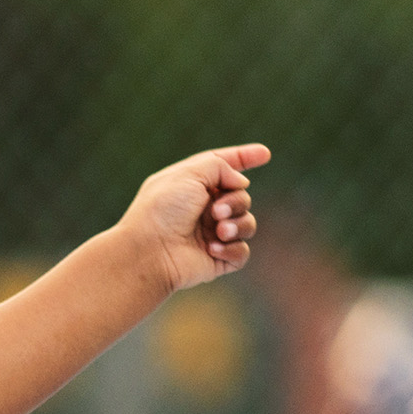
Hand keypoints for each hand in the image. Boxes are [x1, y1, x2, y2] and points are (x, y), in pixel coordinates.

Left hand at [119, 145, 267, 291]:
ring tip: (218, 231)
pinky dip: (231, 249)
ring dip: (237, 224)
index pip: (222, 168)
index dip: (244, 158)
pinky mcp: (217, 259)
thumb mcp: (189, 174)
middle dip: (236, 201)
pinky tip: (211, 249)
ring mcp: (210, 235)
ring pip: (247, 223)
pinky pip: (242, 252)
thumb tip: (241, 182)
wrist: (148, 252)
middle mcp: (201, 209)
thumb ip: (220, 165)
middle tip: (216, 211)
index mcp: (191, 187)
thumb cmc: (162, 210)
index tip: (264, 153)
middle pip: (241, 197)